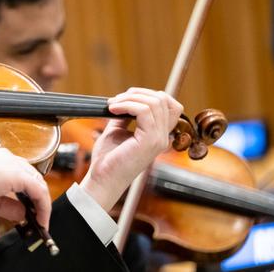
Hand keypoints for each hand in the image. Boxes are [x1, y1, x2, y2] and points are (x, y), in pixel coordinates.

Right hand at [0, 148, 50, 228]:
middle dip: (38, 200)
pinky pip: (39, 190)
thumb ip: (6, 205)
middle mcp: (7, 158)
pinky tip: (40, 219)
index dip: (29, 195)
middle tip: (39, 219)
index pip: (21, 176)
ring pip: (38, 183)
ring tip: (41, 221)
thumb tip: (22, 214)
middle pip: (33, 178)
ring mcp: (12, 164)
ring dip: (42, 203)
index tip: (31, 211)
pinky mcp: (16, 174)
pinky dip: (43, 206)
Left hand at [81, 88, 182, 210]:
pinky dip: (126, 105)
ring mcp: (158, 139)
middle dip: (139, 93)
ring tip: (112, 105)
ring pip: (155, 103)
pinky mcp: (149, 141)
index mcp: (158, 135)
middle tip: (117, 100)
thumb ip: (125, 116)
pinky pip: (144, 111)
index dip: (150, 95)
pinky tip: (112, 109)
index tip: (126, 99)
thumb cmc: (108, 159)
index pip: (171, 106)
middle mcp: (163, 137)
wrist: (102, 178)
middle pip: (164, 100)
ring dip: (130, 98)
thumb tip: (124, 100)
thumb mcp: (117, 131)